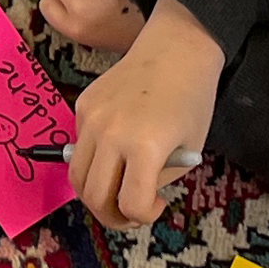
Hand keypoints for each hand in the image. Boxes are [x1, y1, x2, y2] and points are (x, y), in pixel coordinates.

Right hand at [69, 0, 224, 227]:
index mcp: (146, 147)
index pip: (131, 204)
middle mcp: (112, 134)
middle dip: (112, 217)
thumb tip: (132, 198)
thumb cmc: (192, 100)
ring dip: (94, 193)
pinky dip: (93, 160)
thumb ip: (159, 179)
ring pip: (76, 176)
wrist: (176, 50)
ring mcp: (91, 119)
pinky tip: (116, 149)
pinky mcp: (82, 106)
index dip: (145, 217)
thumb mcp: (189, 150)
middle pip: (94, 197)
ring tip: (114, 192)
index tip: (157, 206)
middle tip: (128, 214)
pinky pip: (79, 147)